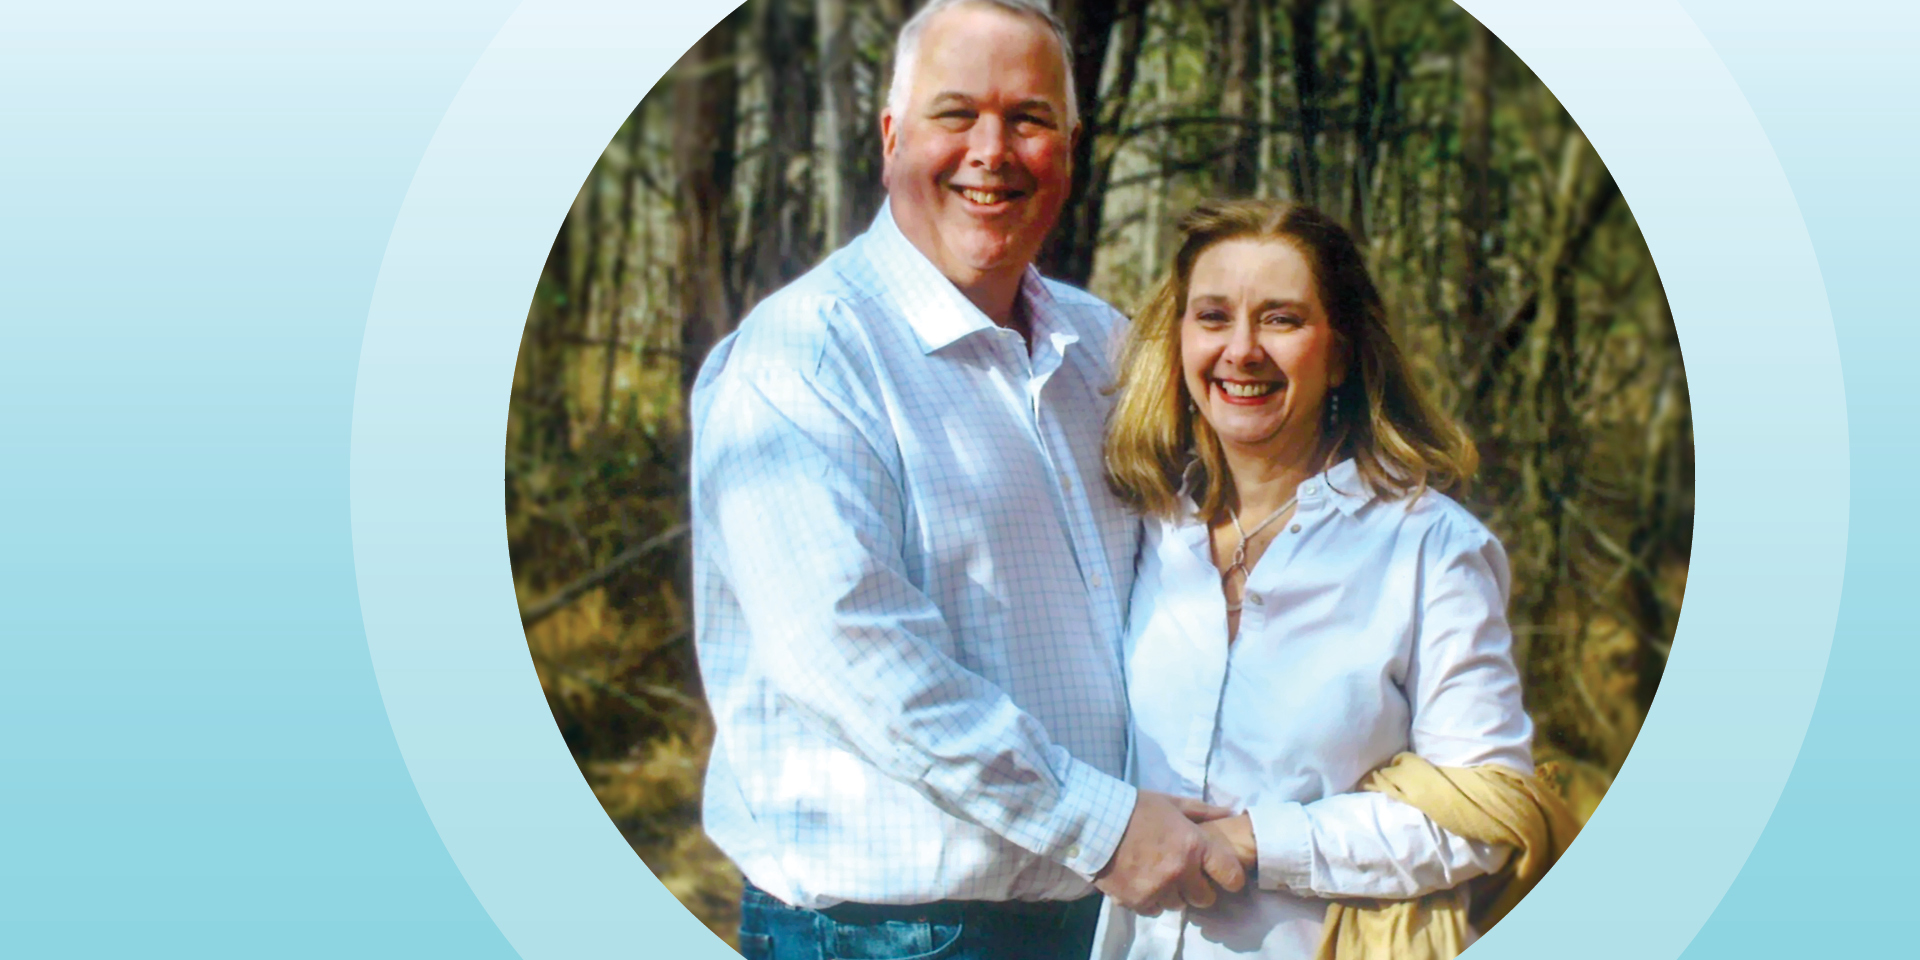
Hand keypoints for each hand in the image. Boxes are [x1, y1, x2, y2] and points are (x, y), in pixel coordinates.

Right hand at [1094, 791, 1246, 915]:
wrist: (1094, 822)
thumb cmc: (1134, 809)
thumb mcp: (1171, 803)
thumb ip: (1202, 811)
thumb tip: (1230, 813)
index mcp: (1193, 845)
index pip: (1230, 875)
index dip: (1231, 878)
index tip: (1224, 877)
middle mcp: (1180, 871)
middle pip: (1205, 898)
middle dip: (1198, 889)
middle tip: (1185, 876)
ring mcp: (1158, 888)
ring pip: (1178, 905)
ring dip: (1172, 894)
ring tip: (1157, 876)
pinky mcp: (1138, 900)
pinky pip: (1154, 910)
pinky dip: (1150, 900)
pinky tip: (1141, 882)